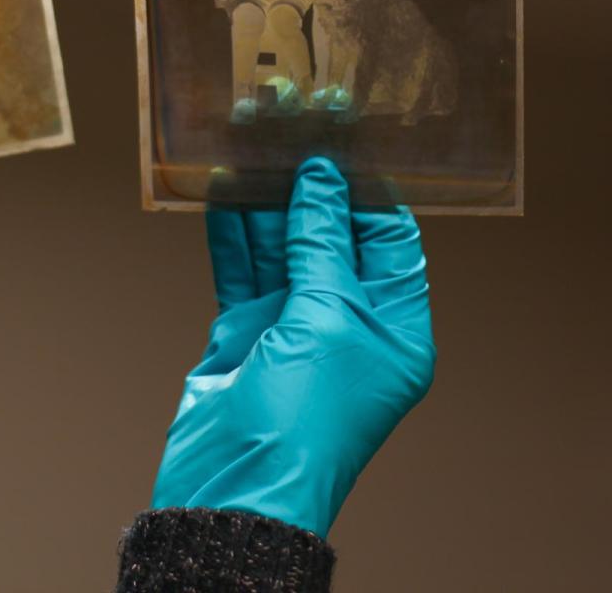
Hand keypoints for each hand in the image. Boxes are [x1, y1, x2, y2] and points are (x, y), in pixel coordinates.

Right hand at [151, 157, 434, 536]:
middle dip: (305, 183)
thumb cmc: (305, 418)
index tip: (338, 137)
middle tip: (283, 126)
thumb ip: (321, 242)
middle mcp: (346, 323)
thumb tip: (320, 177)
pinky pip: (240, 267)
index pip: (388, 238)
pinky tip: (216, 188)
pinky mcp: (244, 331)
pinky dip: (229, 229)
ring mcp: (291, 326)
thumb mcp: (328, 317)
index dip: (363, 188)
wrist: (236, 484)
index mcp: (395, 328)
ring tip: (244, 142)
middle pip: (328, 234)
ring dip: (261, 198)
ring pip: (278, 245)